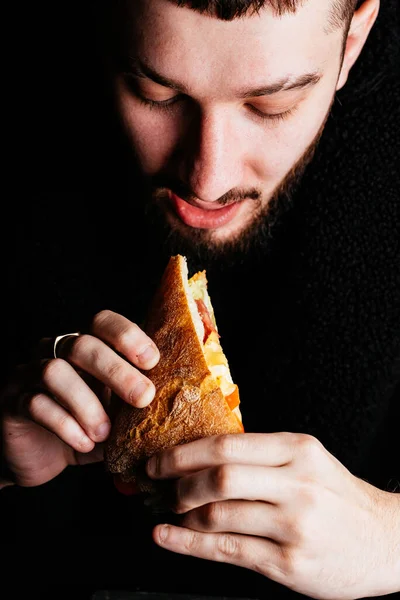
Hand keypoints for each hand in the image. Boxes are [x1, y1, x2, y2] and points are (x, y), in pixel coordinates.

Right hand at [0, 310, 158, 487]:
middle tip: (143, 397)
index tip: (153, 361)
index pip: (102, 322)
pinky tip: (85, 444)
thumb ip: (139, 401)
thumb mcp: (117, 413)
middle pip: (83, 344)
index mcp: (84, 346)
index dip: (127, 335)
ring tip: (105, 433)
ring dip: (87, 403)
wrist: (39, 456)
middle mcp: (55, 351)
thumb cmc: (86, 427)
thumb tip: (182, 400)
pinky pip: (35, 404)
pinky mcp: (12, 403)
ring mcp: (29, 374)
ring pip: (54, 371)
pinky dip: (65, 425)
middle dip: (117, 371)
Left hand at [146, 433, 399, 599]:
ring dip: (184, 512)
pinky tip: (167, 536)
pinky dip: (188, 543)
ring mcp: (294, 526)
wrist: (386, 541)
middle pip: (220, 476)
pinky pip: (227, 550)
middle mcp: (297, 484)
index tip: (161, 458)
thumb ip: (262, 455)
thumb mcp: (308, 461)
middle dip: (177, 479)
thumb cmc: (339, 497)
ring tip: (172, 509)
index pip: (227, 444)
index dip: (184, 452)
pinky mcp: (290, 564)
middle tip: (157, 482)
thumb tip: (201, 454)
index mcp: (298, 450)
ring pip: (219, 515)